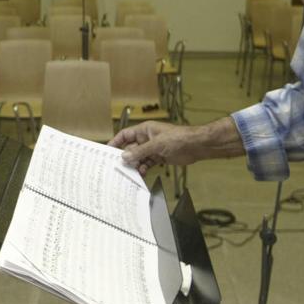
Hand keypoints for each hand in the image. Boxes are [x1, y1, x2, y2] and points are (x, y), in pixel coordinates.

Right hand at [110, 119, 243, 174]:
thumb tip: (124, 157)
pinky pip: (147, 163)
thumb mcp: (156, 144)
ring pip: (138, 157)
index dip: (116, 142)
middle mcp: (147, 139)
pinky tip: (142, 173)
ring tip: (132, 172)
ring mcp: (153, 148)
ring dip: (135, 164)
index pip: (125, 135)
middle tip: (119, 167)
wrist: (196, 146)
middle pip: (131, 148)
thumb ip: (140, 152)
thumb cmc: (178, 138)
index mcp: (144, 130)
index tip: (108, 151)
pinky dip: (144, 168)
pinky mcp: (159, 157)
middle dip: (126, 157)